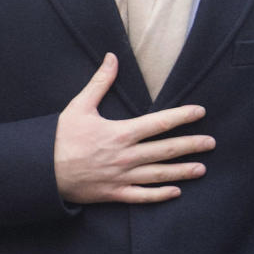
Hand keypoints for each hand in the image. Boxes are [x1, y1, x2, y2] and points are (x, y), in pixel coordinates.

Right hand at [54, 54, 213, 203]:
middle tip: (211, 143)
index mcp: (121, 133)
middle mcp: (126, 156)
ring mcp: (122, 177)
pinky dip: (160, 195)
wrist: (42, 170)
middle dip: (191, 146)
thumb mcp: (79, 106)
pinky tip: (176, 192)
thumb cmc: (60, 137)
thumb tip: (112, 57)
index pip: (160, 123)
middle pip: (166, 150)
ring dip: (182, 172)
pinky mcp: (115, 193)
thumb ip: (100, 82)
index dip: (182, 116)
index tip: (200, 112)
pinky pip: (142, 196)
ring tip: (202, 168)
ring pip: (159, 175)